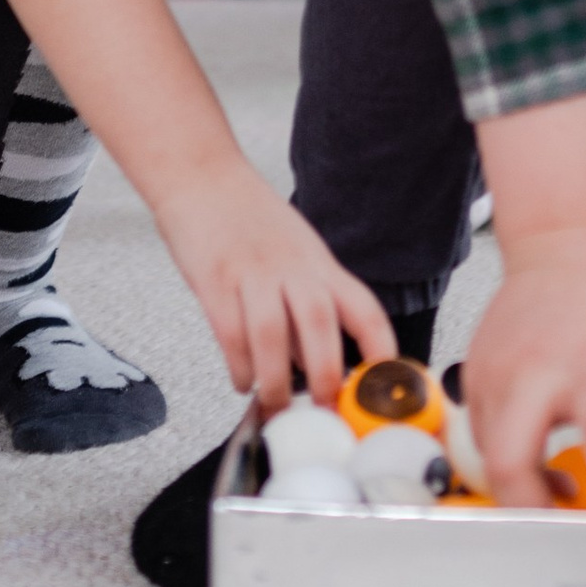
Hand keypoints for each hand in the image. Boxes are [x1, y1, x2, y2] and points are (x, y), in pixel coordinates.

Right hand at [153, 156, 393, 416]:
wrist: (200, 174)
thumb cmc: (249, 216)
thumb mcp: (295, 250)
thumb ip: (308, 300)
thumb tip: (316, 362)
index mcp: (317, 262)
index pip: (363, 309)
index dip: (381, 351)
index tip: (385, 389)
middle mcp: (290, 267)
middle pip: (320, 324)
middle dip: (326, 376)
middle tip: (325, 412)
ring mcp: (251, 272)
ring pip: (271, 335)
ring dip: (276, 382)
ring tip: (277, 407)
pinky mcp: (214, 280)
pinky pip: (230, 333)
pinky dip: (240, 367)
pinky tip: (243, 381)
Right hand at [465, 225, 585, 507]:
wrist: (568, 246)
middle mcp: (539, 368)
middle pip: (510, 459)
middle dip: (533, 510)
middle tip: (562, 525)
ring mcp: (499, 370)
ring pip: (486, 455)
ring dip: (519, 488)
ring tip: (556, 484)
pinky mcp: (476, 371)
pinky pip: (478, 433)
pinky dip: (503, 453)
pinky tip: (536, 447)